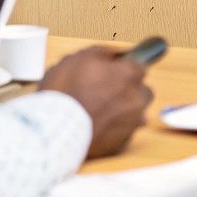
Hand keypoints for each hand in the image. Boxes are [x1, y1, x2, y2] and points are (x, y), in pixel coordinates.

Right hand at [38, 46, 152, 157]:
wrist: (54, 130)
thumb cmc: (66, 93)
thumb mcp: (80, 57)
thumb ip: (104, 53)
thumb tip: (114, 55)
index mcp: (129, 74)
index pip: (142, 62)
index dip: (127, 64)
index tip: (121, 65)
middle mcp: (137, 98)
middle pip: (142, 89)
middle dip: (128, 88)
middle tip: (104, 88)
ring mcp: (132, 122)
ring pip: (135, 112)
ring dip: (123, 109)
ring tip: (99, 109)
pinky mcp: (123, 143)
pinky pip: (124, 131)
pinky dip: (114, 127)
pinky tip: (96, 124)